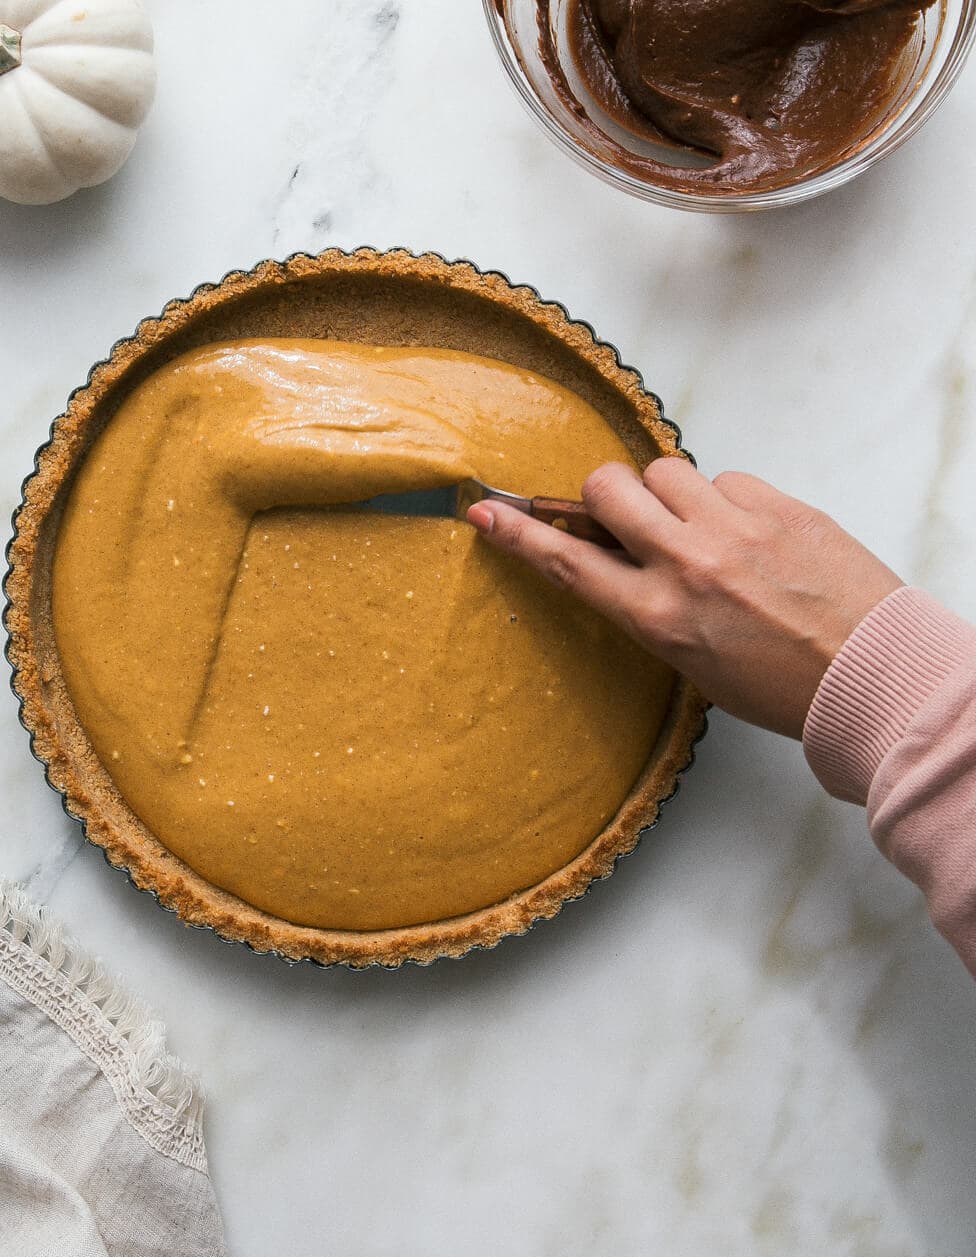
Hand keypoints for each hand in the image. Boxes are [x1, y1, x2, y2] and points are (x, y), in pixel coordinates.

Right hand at [468, 459, 902, 737]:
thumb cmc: (779, 685)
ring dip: (668, 492)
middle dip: (606, 495)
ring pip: (664, 470)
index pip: (568, 561)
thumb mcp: (691, 661)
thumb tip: (622, 554)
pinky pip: (726, 476)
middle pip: (607, 487)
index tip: (488, 512)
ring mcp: (735, 529)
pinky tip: (750, 531)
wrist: (870, 675)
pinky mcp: (780, 505)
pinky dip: (727, 498)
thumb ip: (647, 604)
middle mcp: (688, 565)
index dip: (520, 534)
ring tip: (701, 525)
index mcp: (657, 616)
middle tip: (629, 516)